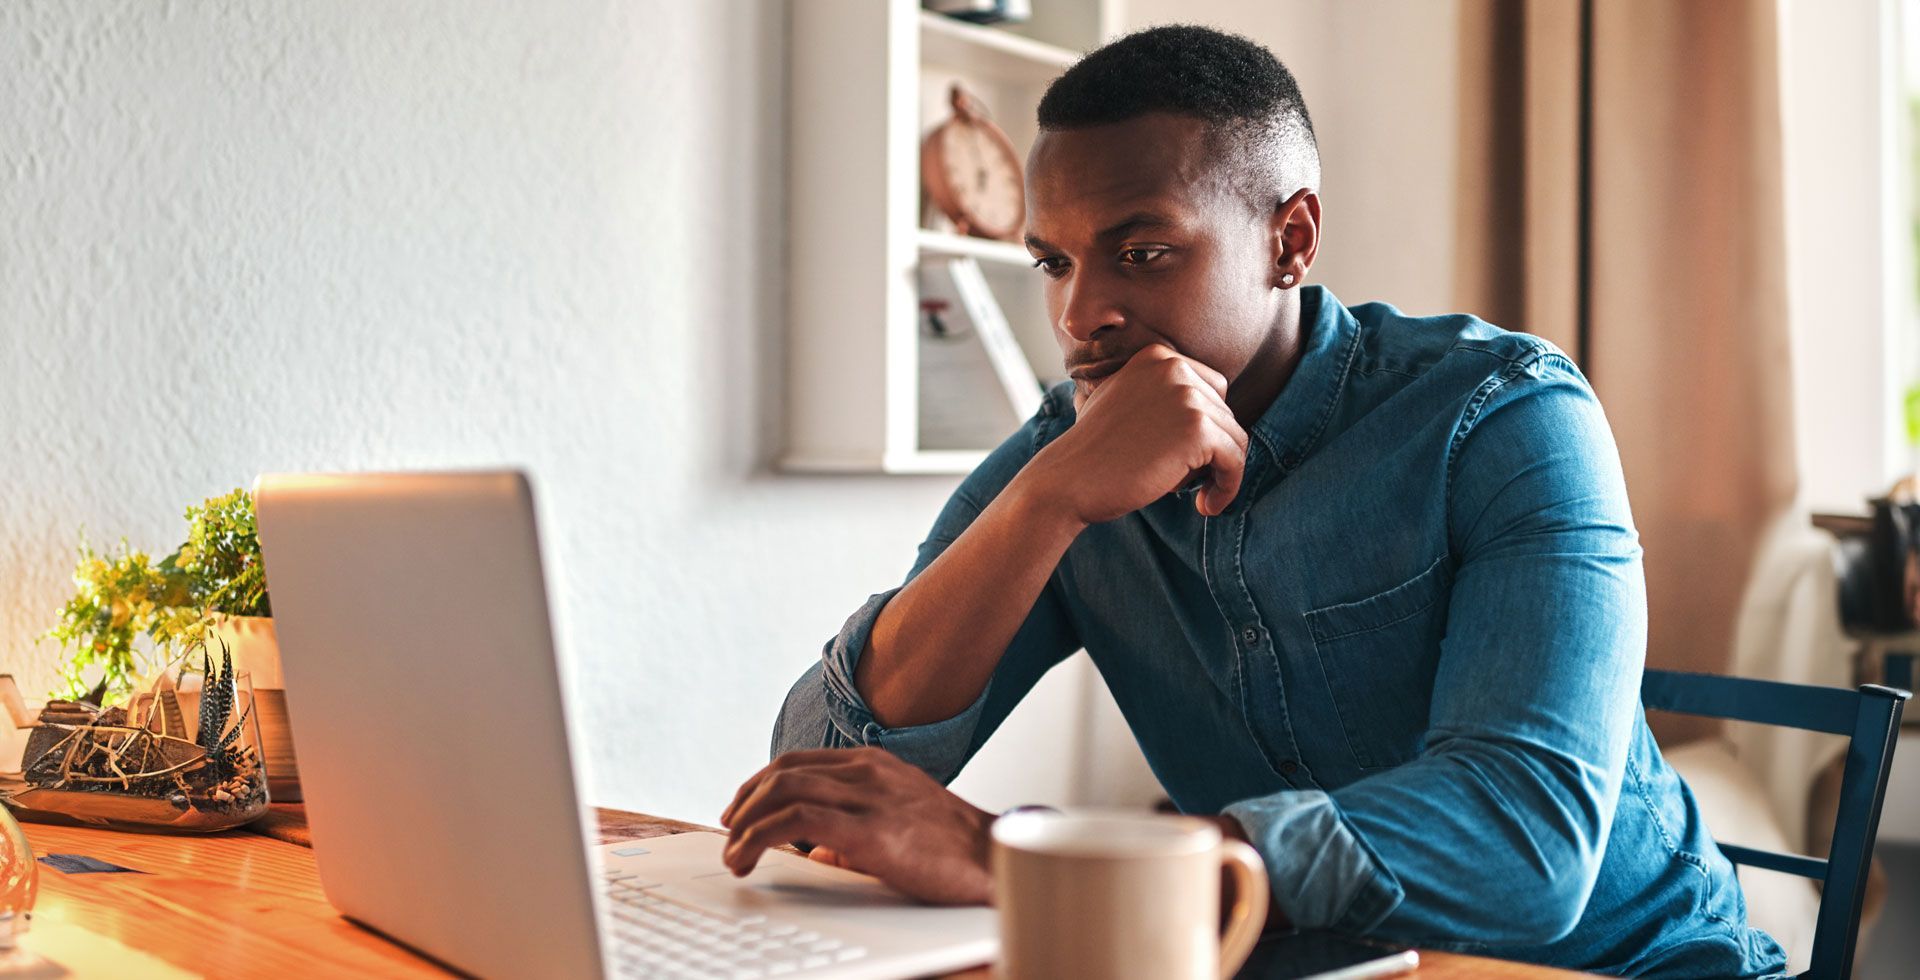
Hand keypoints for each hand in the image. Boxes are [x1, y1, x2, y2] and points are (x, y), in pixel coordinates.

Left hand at [719, 747, 995, 905]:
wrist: (996, 859)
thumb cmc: (954, 848)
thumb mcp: (900, 823)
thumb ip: (857, 829)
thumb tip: (819, 852)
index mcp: (876, 764)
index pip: (802, 760)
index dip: (761, 782)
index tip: (743, 808)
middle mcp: (868, 772)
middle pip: (784, 771)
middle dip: (746, 800)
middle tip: (729, 829)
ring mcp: (869, 797)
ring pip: (783, 790)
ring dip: (746, 821)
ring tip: (733, 850)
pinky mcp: (869, 830)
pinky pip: (796, 823)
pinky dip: (760, 837)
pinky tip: (748, 856)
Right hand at [1027, 345, 1248, 520]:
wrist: (1068, 480)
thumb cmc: (1091, 453)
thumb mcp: (1122, 403)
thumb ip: (1158, 396)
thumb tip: (1205, 414)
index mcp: (1156, 357)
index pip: (1210, 389)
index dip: (1205, 427)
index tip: (1190, 459)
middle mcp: (1173, 367)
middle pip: (1224, 413)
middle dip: (1212, 450)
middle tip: (1188, 481)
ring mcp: (1187, 395)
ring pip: (1234, 437)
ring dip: (1221, 471)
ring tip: (1198, 496)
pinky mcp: (1197, 429)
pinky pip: (1235, 459)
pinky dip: (1228, 486)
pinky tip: (1205, 505)